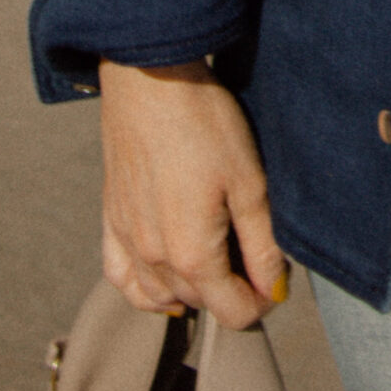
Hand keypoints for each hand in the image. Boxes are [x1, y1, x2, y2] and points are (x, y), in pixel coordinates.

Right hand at [98, 58, 287, 329]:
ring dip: (192, 291)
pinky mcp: (111, 217)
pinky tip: (162, 275)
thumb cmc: (205, 123)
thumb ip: (263, 244)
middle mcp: (152, 258)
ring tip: (218, 261)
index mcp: (191, 255)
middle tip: (255, 255)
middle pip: (199, 302)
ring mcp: (127, 239)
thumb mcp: (249, 182)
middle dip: (232, 290)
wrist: (151, 78)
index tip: (278, 278)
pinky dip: (144, 287)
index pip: (232, 312)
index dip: (263, 302)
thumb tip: (273, 288)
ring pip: (160, 296)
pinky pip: (120, 276)